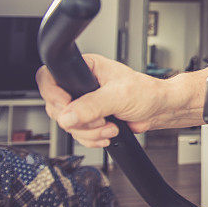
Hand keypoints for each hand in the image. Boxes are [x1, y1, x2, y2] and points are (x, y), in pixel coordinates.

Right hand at [36, 53, 170, 147]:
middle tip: (101, 118)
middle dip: (81, 120)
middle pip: (56, 108)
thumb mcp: (118, 96)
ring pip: (67, 125)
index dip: (54, 96)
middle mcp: (80, 85)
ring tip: (110, 126)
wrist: (157, 110)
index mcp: (85, 68)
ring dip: (90, 132)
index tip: (68, 107)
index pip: (50, 79)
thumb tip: (68, 115)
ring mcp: (83, 104)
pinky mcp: (88, 119)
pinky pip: (77, 135)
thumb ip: (92, 105)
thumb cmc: (146, 92)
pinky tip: (108, 133)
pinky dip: (92, 138)